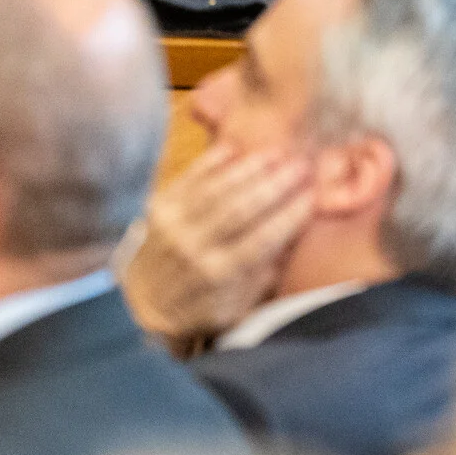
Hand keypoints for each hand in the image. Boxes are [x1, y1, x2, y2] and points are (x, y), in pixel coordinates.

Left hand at [119, 146, 312, 345]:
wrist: (142, 303)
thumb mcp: (238, 306)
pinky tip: (236, 148)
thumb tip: (295, 239)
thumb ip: (266, 275)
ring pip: (217, 188)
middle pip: (241, 208)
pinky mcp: (158, 206)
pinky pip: (190, 177)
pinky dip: (212, 160)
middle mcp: (193, 248)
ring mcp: (172, 224)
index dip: (290, 214)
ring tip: (278, 152)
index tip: (313, 195)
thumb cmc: (202, 307)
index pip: (263, 239)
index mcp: (217, 275)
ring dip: (250, 167)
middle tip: (303, 164)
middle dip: (276, 184)